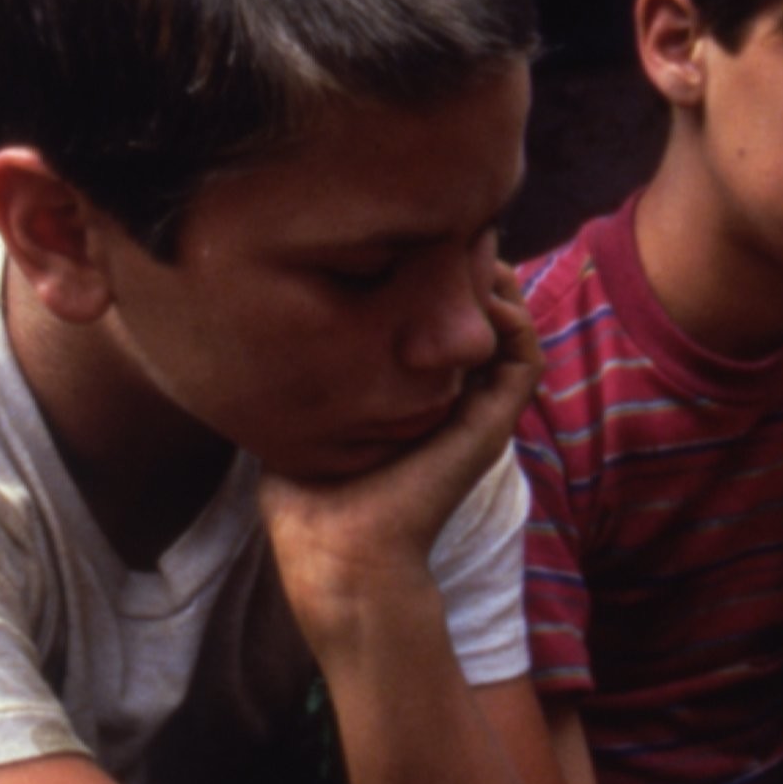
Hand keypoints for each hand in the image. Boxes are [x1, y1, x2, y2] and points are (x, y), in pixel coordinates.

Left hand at [260, 268, 543, 624]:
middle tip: (435, 232)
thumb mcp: (299, 407)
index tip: (400, 241)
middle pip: (480, 314)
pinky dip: (512, 319)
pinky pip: (524, 358)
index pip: (441, 320)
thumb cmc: (307, 496)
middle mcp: (453, 397)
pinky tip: (471, 296)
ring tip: (460, 254)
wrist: (336, 552)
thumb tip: (259, 314)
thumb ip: (298, 363)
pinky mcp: (492, 424)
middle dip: (464, 267)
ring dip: (494, 285)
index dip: (432, 275)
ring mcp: (477, 410)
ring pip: (512, 328)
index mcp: (415, 393)